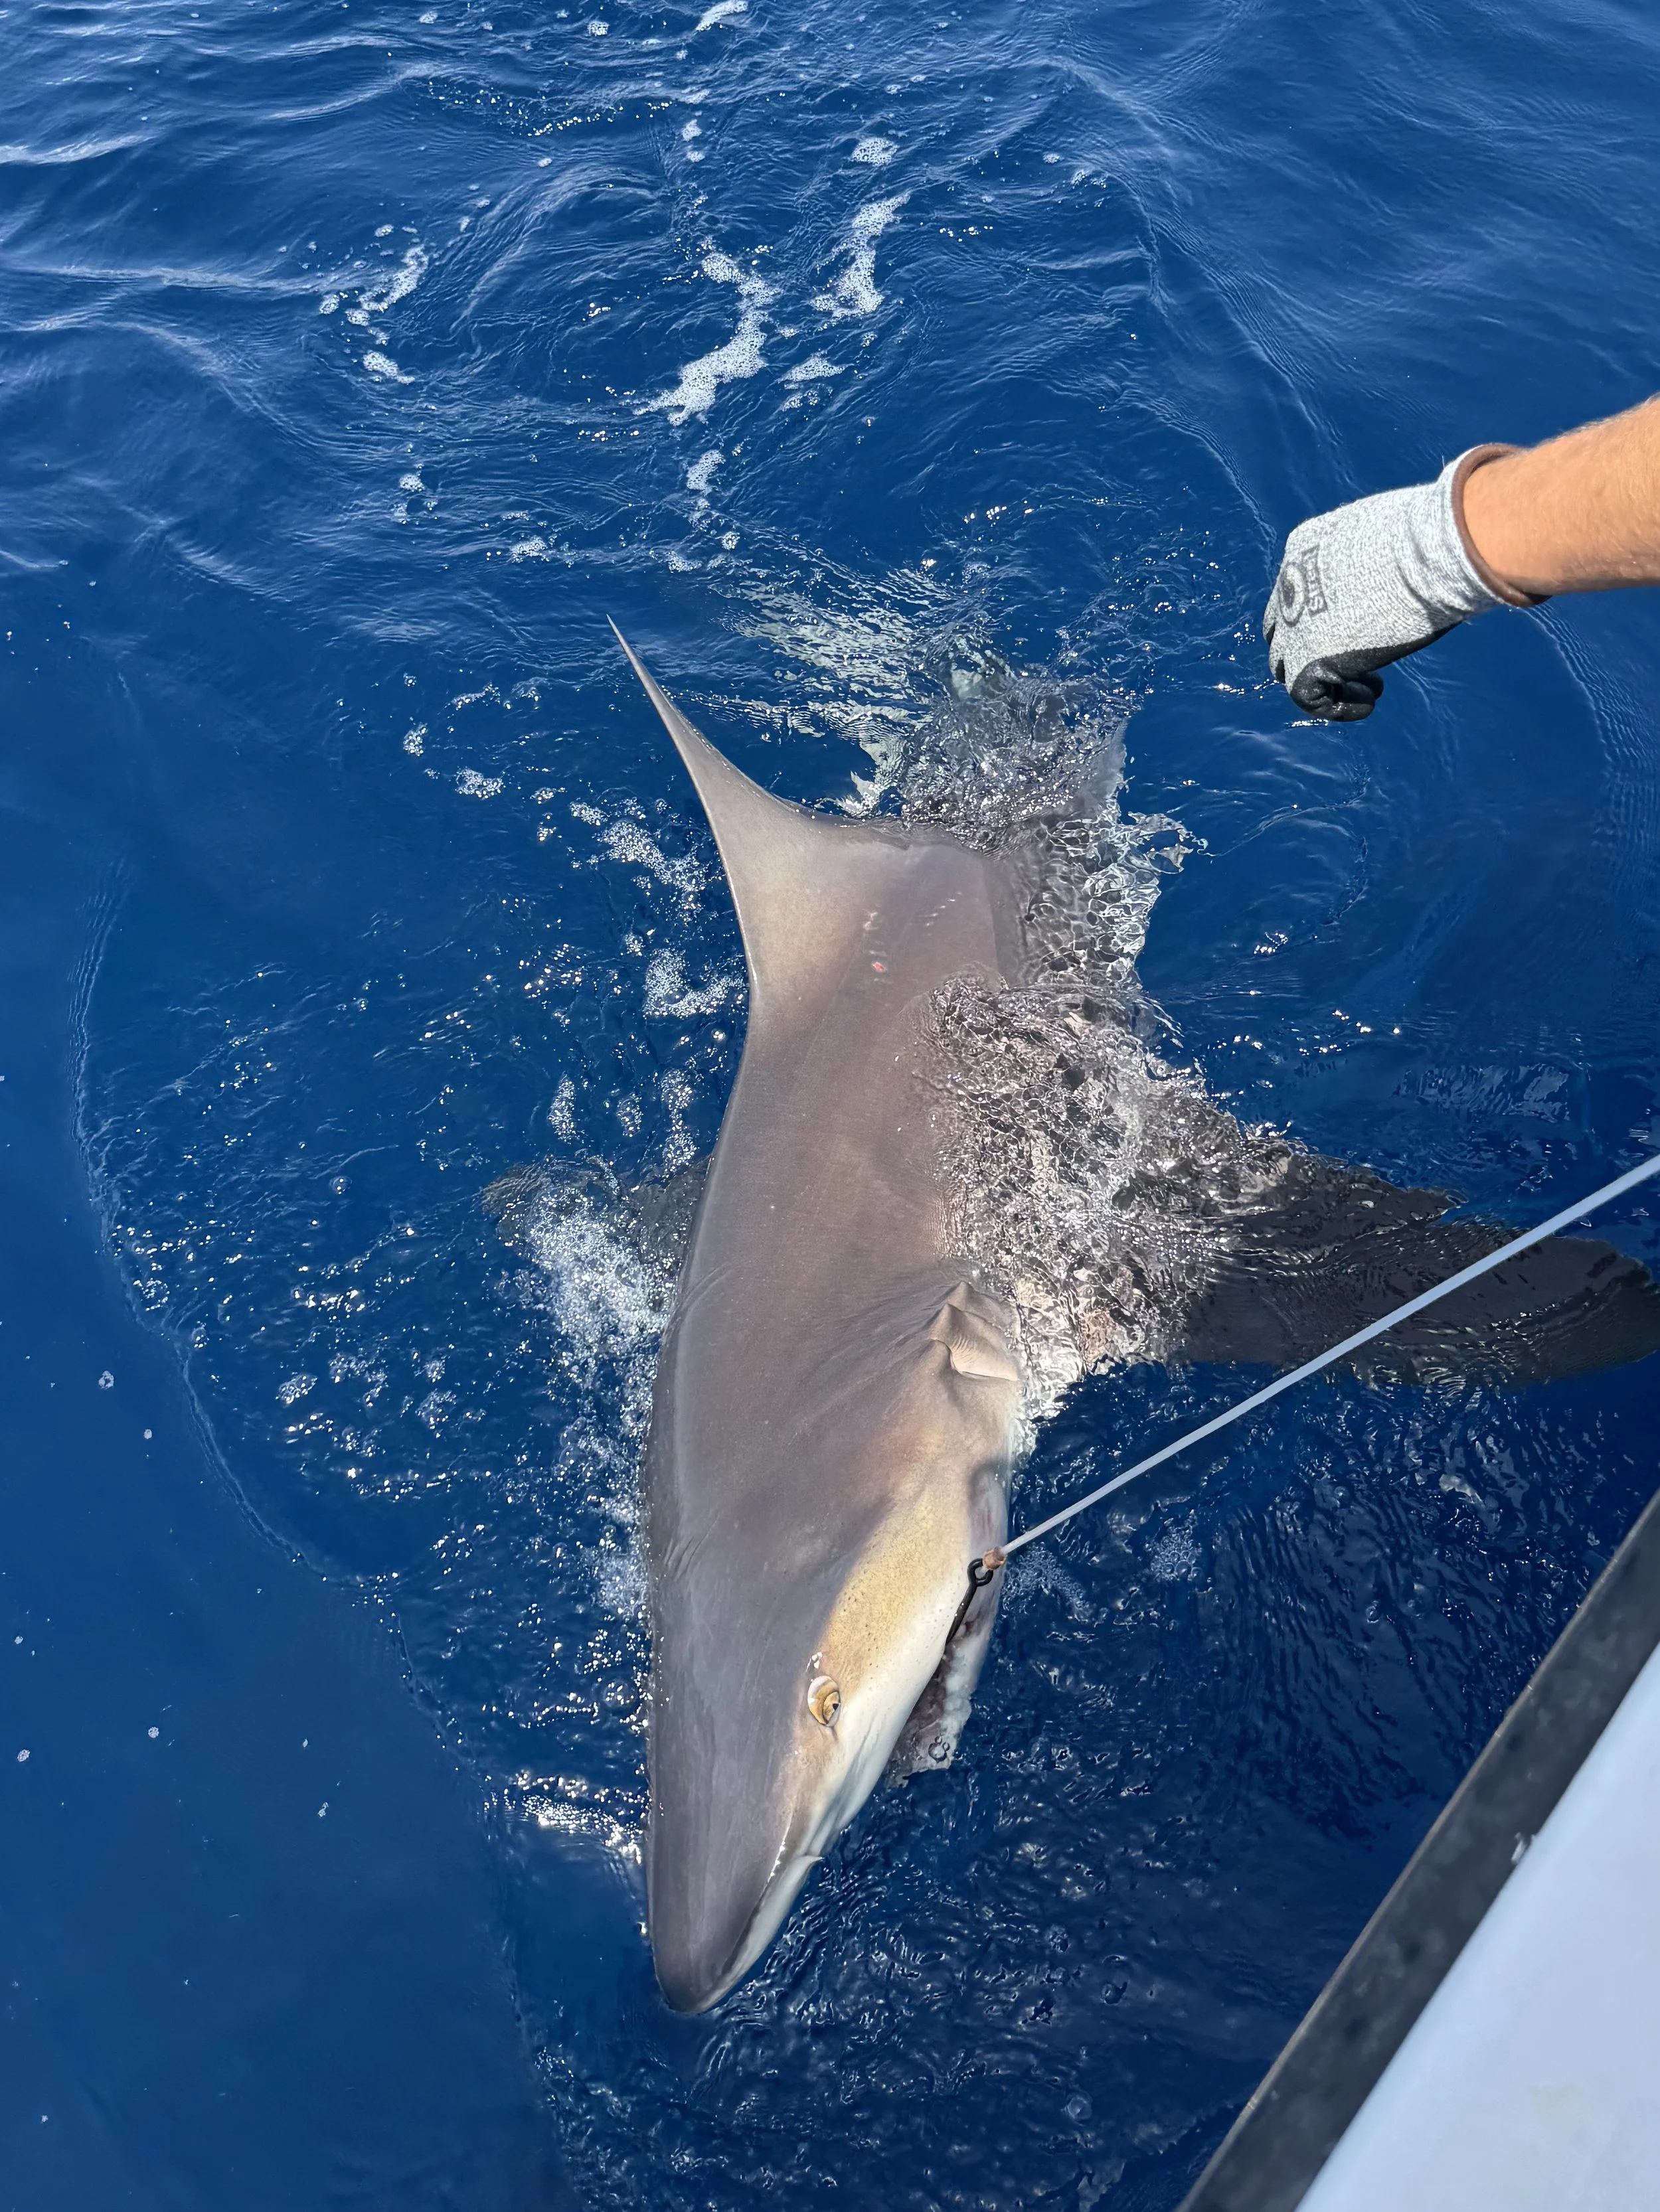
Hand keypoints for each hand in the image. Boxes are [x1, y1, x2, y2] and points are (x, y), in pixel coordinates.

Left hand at [1264, 446, 1535, 719]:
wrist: (1432, 551)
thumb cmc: (1432, 534)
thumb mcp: (1394, 532)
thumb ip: (1381, 554)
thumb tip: (1413, 564)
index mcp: (1303, 547)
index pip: (1295, 590)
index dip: (1319, 614)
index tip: (1360, 623)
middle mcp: (1289, 584)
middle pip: (1283, 631)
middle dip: (1314, 649)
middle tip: (1361, 660)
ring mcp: (1294, 623)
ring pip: (1288, 666)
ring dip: (1327, 681)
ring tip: (1372, 685)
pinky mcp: (1308, 659)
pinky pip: (1308, 697)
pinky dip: (1336, 706)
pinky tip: (1369, 702)